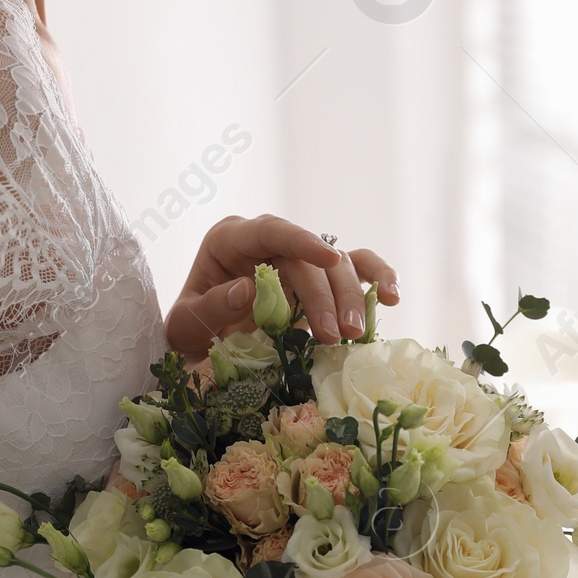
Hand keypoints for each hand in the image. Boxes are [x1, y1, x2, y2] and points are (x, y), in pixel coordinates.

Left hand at [165, 215, 398, 355]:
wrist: (199, 348)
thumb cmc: (188, 332)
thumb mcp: (185, 325)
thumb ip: (212, 306)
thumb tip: (250, 289)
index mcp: (230, 239)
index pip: (269, 229)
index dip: (300, 240)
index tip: (327, 257)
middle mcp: (267, 242)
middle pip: (308, 256)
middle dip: (326, 294)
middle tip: (337, 334)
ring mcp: (297, 258)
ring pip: (338, 262)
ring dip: (352, 295)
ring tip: (354, 334)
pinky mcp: (319, 278)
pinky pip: (355, 269)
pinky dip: (375, 280)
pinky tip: (392, 299)